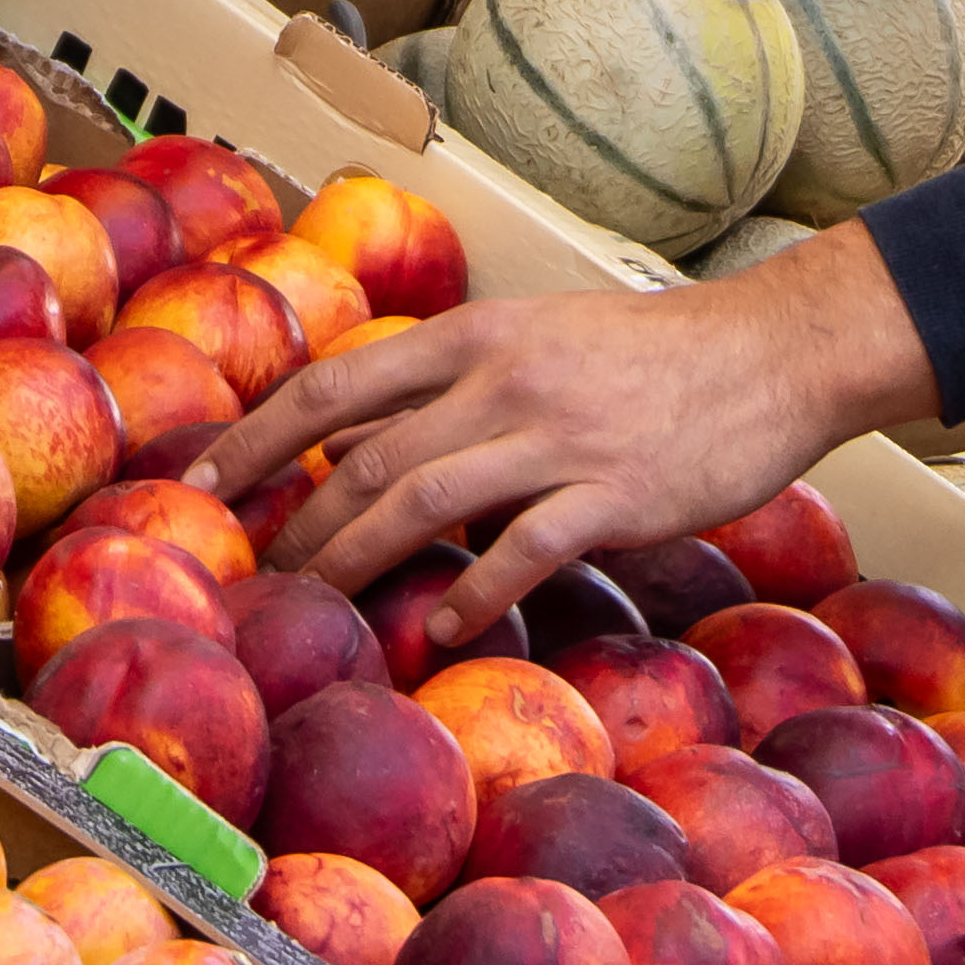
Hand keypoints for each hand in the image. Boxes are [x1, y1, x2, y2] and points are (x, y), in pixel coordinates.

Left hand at [193, 241, 938, 658]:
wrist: (770, 352)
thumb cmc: (646, 356)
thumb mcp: (530, 344)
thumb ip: (439, 391)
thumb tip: (341, 447)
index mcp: (473, 336)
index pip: (332, 385)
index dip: (254, 437)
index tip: (194, 483)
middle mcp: (501, 377)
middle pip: (363, 456)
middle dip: (293, 522)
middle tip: (247, 579)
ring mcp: (557, 435)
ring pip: (424, 500)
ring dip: (356, 560)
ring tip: (314, 609)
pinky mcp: (613, 493)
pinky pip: (524, 549)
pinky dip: (473, 593)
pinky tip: (442, 628)